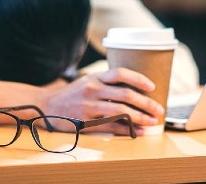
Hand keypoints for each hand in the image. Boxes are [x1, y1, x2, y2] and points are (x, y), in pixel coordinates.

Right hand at [41, 67, 163, 134]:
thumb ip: (107, 82)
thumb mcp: (88, 81)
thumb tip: (135, 87)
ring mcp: (88, 107)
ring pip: (121, 112)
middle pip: (125, 94)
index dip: (139, 79)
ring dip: (140, 117)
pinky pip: (111, 126)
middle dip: (146, 103)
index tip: (152, 87)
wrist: (47, 106)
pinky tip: (138, 132)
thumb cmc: (72, 93)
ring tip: (152, 122)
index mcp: (95, 77)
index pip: (121, 73)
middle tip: (159, 109)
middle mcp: (92, 89)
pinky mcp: (85, 122)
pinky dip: (127, 129)